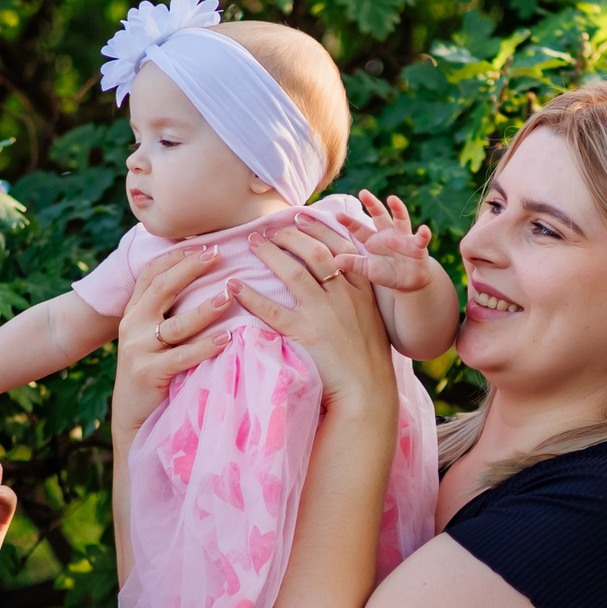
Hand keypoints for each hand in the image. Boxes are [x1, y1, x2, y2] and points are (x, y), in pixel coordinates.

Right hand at [111, 244, 237, 439]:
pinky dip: (205, 346)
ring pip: (176, 323)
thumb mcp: (154, 337)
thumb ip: (169, 312)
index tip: (204, 244)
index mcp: (134, 312)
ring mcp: (138, 349)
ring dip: (205, 308)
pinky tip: (226, 338)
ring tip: (230, 295)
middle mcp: (133, 325)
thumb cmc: (153, 371)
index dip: (176, 257)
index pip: (151, 274)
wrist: (133, 416)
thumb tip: (207, 283)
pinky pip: (182, 356)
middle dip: (190, 269)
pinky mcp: (148, 372)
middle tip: (219, 254)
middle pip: (162, 288)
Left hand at [233, 224, 397, 418]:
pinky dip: (250, 295)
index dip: (318, 227)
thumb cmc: (368, 358)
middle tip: (269, 231)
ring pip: (293, 273)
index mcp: (362, 289)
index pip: (341, 246)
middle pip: (315, 252)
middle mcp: (344, 295)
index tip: (300, 216)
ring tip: (252, 245)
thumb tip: (336, 277)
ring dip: (270, 255)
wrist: (368, 391)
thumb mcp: (372, 318)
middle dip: (290, 236)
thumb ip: (356, 295)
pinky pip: (271, 309)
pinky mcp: (305, 334)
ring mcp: (324, 314)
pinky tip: (234, 286)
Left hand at [328, 192, 437, 293]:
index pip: (359, 230)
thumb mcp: (369, 269)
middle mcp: (388, 235)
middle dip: (372, 204)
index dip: (350, 223)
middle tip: (363, 193)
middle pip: (379, 216)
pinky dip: (423, 234)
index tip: (338, 215)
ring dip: (398, 209)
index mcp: (374, 240)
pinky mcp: (418, 247)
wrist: (411, 281)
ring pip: (401, 220)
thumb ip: (354, 264)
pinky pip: (421, 239)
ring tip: (393, 199)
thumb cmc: (389, 272)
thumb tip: (336, 260)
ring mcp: (404, 239)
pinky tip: (424, 229)